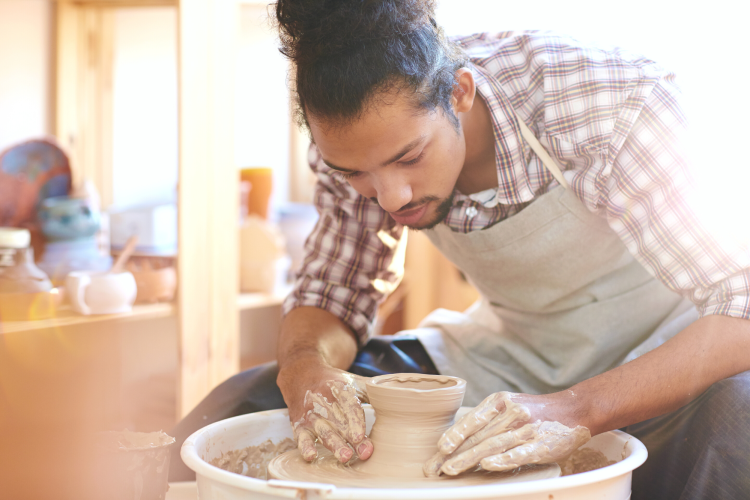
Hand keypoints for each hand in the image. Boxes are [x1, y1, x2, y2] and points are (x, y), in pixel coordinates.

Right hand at [278, 362, 373, 463]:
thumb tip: (403, 397)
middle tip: (362, 454)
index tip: (362, 435)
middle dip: (350, 439)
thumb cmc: (335, 383)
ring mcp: (312, 414)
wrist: (303, 373)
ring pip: (323, 431)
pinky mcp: (300, 424)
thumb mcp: (354, 382)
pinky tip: (311, 456)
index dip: (356, 421)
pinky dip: (305, 446)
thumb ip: (374, 392)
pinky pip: (301, 437)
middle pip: (340, 422)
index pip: (350, 406)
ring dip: (334, 444)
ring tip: (345, 457)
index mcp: (340, 389)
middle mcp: (325, 402)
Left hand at [424, 392, 589, 475]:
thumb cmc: (535, 412)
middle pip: (478, 436)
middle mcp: (511, 413)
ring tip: (451, 470)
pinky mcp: (542, 444)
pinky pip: (519, 453)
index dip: (453, 435)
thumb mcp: (508, 405)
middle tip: (434, 468)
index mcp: (499, 402)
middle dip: (453, 454)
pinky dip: (503, 460)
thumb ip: (488, 419)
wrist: (574, 410)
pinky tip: (487, 466)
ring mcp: (527, 428)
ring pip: (493, 444)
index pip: (471, 420)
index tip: (438, 449)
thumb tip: (458, 439)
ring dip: (469, 459)